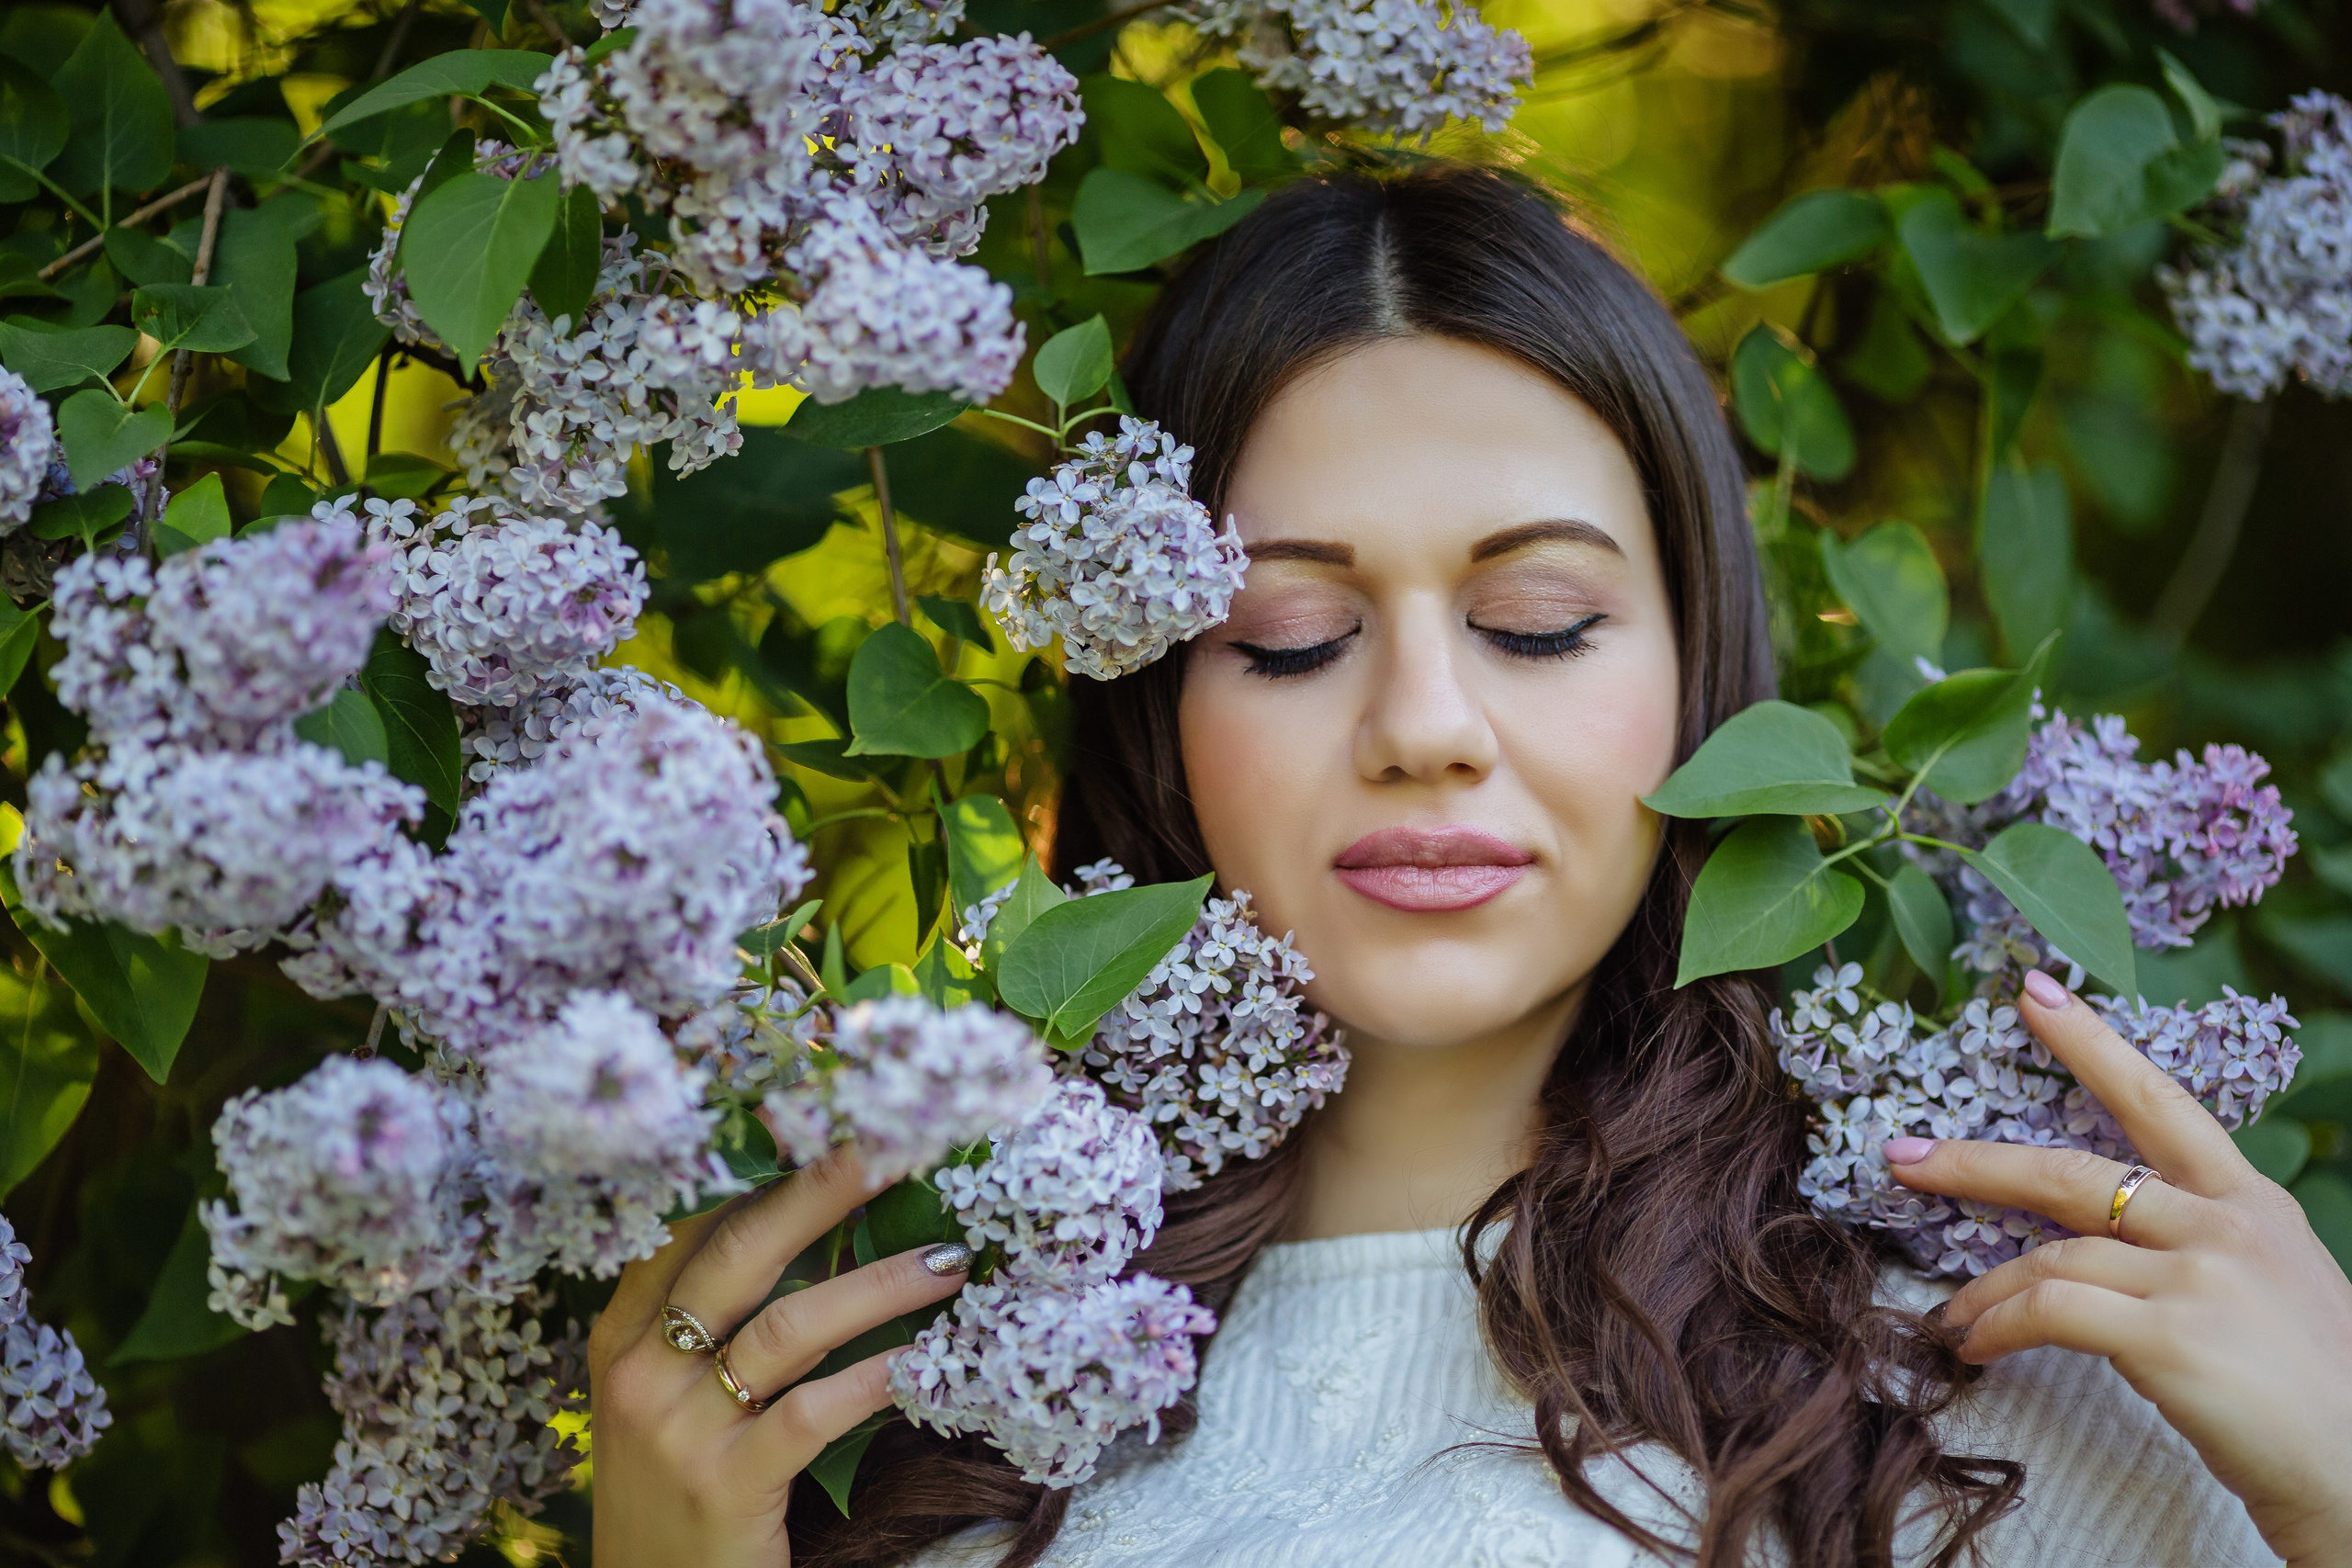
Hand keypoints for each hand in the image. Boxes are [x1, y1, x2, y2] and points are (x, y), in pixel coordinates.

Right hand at [587, 1152, 972, 1567]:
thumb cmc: (676, 1489)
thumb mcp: (666, 1398)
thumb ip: (712, 1322)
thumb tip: (816, 1230)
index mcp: (621, 1336)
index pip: (689, 1227)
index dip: (761, 1167)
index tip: (827, 1118)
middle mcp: (641, 1372)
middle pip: (738, 1251)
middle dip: (821, 1188)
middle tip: (895, 1143)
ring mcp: (680, 1429)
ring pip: (789, 1326)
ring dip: (879, 1283)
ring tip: (948, 1260)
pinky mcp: (729, 1484)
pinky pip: (817, 1411)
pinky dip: (879, 1376)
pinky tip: (929, 1360)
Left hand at [1882, 970, 2351, 1567]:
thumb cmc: (2319, 1400)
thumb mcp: (2277, 1292)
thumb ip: (2204, 1250)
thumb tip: (2113, 1243)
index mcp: (2256, 1205)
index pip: (2162, 1103)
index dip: (2091, 1044)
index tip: (2033, 995)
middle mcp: (2227, 1226)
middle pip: (2073, 1170)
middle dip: (1977, 1162)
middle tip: (1904, 1155)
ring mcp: (2199, 1277)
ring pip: (2050, 1255)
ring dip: (1984, 1290)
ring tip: (1951, 1319)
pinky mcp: (2171, 1336)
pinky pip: (2050, 1312)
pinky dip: (1998, 1327)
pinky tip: (1975, 1347)